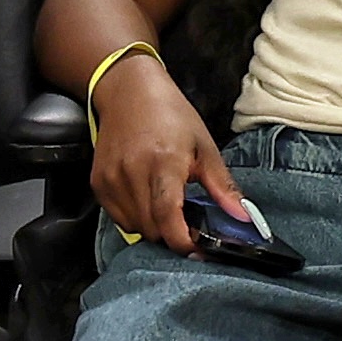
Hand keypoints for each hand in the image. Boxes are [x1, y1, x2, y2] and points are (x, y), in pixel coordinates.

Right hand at [89, 50, 245, 253]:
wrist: (128, 90)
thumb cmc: (170, 115)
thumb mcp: (205, 147)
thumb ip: (222, 187)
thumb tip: (243, 218)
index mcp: (163, 163)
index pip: (168, 218)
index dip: (183, 241)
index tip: (199, 249)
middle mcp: (132, 173)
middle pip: (152, 229)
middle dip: (173, 235)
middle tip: (189, 224)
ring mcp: (111, 179)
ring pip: (135, 227)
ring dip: (155, 228)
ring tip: (168, 207)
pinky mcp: (98, 183)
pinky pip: (119, 218)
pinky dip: (136, 218)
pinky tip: (148, 199)